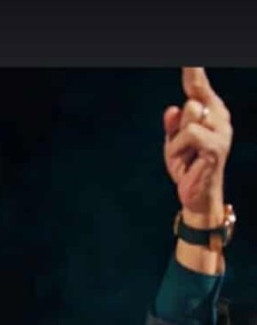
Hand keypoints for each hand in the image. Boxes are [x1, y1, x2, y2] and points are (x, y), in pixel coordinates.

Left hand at [163, 67, 231, 221]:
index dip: (194, 70)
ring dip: (177, 142)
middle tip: (183, 151)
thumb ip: (173, 125)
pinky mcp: (217, 145)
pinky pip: (188, 135)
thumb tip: (172, 109)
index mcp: (209, 111)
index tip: (189, 58)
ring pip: (189, 115)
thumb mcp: (173, 143)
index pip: (198, 85)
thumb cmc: (187, 167)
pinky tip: (185, 164)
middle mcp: (219, 116)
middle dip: (177, 128)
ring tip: (185, 158)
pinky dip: (179, 150)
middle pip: (189, 102)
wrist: (197, 196)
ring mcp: (221, 130)